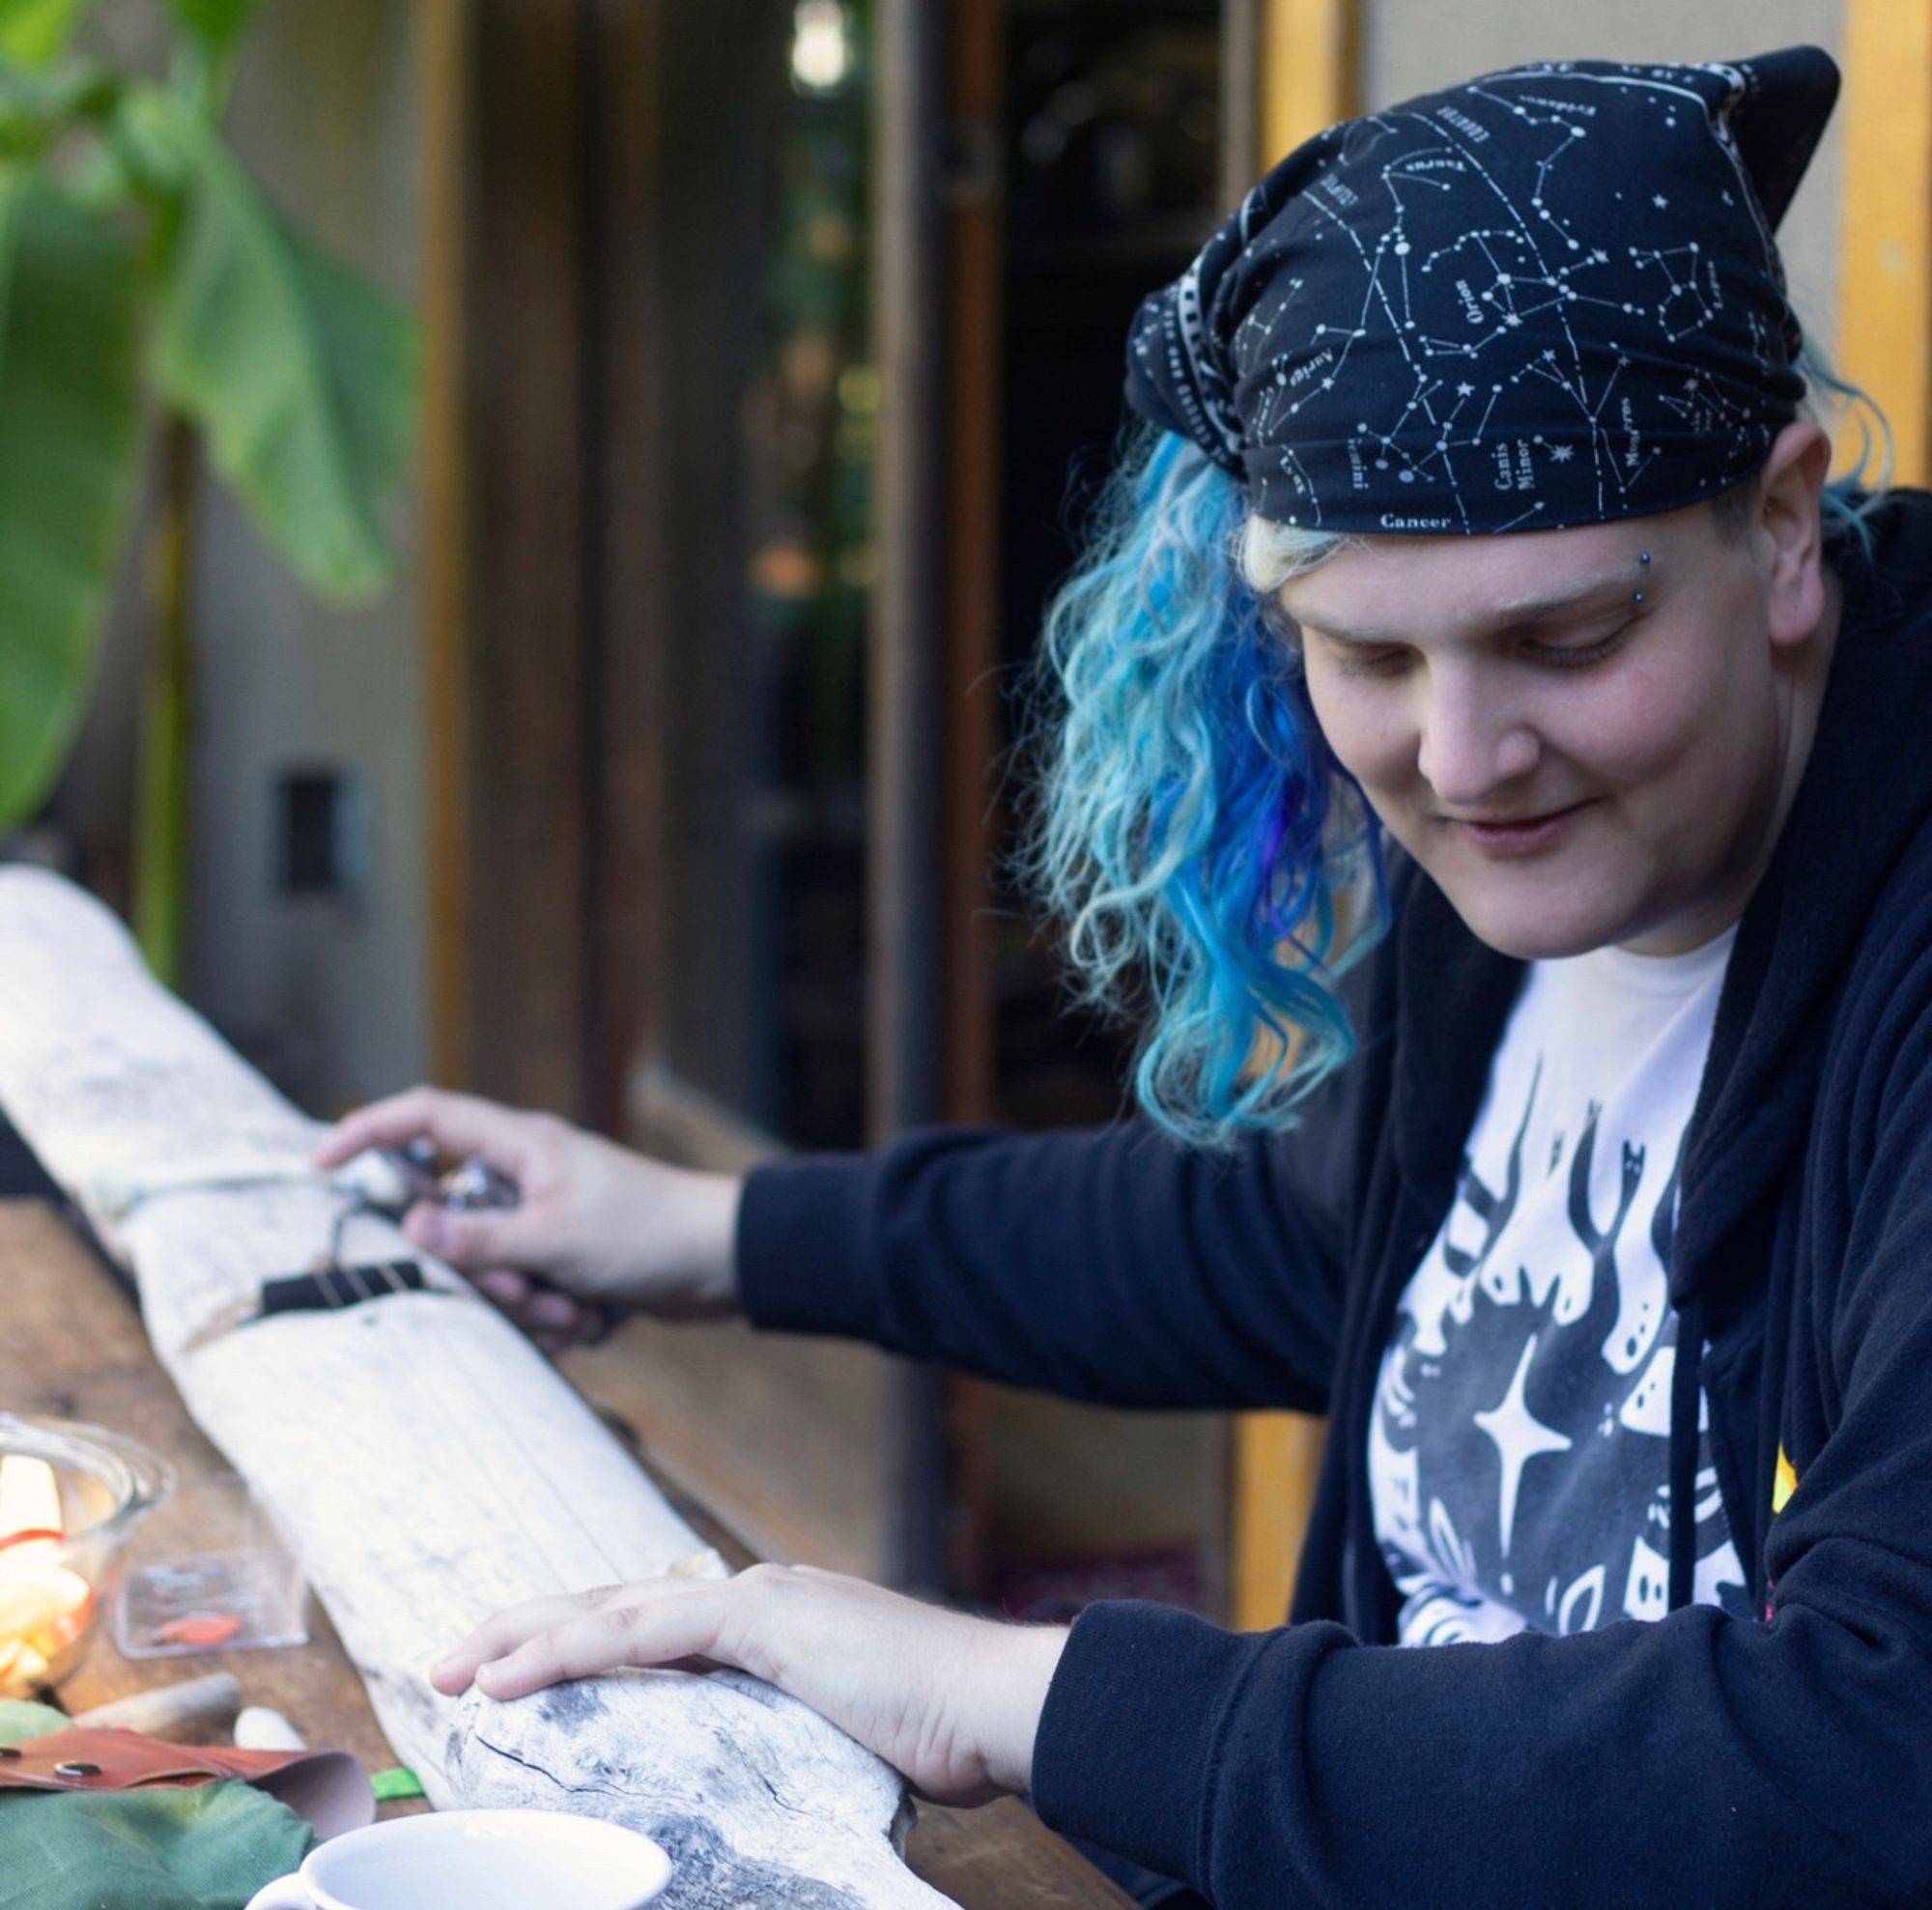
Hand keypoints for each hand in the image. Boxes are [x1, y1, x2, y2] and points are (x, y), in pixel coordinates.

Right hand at [313, 1087, 742, 1348]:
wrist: (725, 1264)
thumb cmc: (647, 1234)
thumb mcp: (552, 1241)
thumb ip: (476, 1240)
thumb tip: (409, 1229)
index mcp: (521, 1146)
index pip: (427, 1117)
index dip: (369, 1131)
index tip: (324, 1165)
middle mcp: (528, 1175)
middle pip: (453, 1221)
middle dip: (485, 1273)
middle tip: (531, 1290)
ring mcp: (547, 1218)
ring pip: (493, 1268)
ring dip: (530, 1302)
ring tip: (579, 1306)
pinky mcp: (568, 1259)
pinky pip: (530, 1293)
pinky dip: (556, 1314)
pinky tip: (596, 1317)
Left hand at [430, 1564, 1068, 1806]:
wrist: (995, 1703)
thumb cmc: (937, 1730)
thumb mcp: (838, 1731)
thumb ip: (785, 1729)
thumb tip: (747, 1768)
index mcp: (768, 1620)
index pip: (649, 1623)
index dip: (575, 1639)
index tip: (511, 1671)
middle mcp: (753, 1596)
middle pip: (613, 1601)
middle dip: (525, 1627)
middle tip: (449, 1660)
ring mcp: (757, 1600)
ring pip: (613, 1607)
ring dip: (525, 1636)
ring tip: (455, 1666)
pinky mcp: (763, 1620)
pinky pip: (643, 1631)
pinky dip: (570, 1651)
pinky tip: (513, 1677)